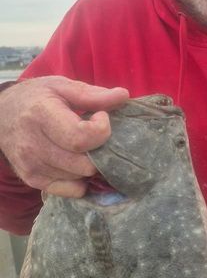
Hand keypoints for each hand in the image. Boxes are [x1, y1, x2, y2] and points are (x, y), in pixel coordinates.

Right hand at [0, 76, 128, 197]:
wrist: (2, 115)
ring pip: (80, 178)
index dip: (101, 130)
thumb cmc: (36, 98)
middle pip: (84, 164)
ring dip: (90, 165)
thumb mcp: (61, 87)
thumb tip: (123, 96)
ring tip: (85, 147)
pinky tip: (78, 162)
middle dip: (100, 151)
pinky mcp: (34, 180)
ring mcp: (32, 166)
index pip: (80, 138)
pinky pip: (72, 190)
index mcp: (41, 116)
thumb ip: (93, 94)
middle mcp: (33, 145)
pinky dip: (81, 179)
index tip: (101, 117)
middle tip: (96, 135)